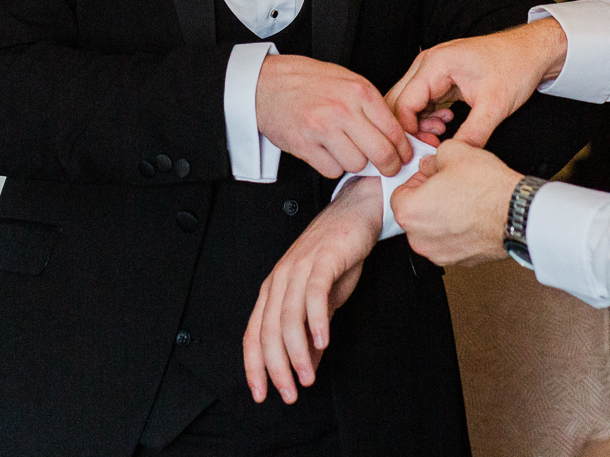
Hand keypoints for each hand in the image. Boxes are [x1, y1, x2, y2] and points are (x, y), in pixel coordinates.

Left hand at [244, 177, 381, 403]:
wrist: (355, 215)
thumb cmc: (335, 257)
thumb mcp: (320, 301)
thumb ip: (310, 332)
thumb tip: (305, 365)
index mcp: (273, 290)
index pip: (254, 333)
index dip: (255, 366)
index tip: (262, 394)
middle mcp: (280, 279)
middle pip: (269, 330)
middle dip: (276, 367)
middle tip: (290, 392)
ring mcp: (299, 268)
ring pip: (288, 316)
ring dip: (296, 352)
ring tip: (306, 376)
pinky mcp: (322, 260)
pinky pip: (314, 294)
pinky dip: (317, 321)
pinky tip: (323, 341)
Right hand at [258, 54, 414, 177]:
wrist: (267, 84)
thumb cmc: (307, 80)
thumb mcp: (347, 80)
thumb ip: (371, 105)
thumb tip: (396, 133)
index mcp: (359, 91)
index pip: (394, 130)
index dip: (404, 149)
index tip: (405, 156)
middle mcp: (343, 110)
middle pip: (381, 153)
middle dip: (389, 166)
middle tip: (389, 168)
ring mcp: (323, 129)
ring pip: (357, 165)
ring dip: (356, 163)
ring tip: (349, 151)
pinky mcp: (305, 146)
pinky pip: (332, 170)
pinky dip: (333, 166)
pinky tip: (329, 153)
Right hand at [386, 17, 567, 147]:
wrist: (530, 52)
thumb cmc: (514, 67)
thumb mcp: (495, 106)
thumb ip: (473, 133)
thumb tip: (454, 156)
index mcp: (435, 64)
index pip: (403, 103)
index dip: (408, 131)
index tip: (423, 151)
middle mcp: (427, 63)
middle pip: (398, 101)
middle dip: (409, 128)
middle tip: (429, 147)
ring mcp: (431, 69)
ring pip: (408, 102)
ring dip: (418, 124)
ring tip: (441, 135)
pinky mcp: (439, 78)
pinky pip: (421, 101)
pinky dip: (428, 117)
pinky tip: (447, 125)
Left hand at [391, 140, 522, 266]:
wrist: (518, 214)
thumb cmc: (487, 188)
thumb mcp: (453, 151)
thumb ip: (432, 158)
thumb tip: (430, 164)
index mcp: (410, 212)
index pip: (399, 192)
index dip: (417, 179)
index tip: (431, 175)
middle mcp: (419, 239)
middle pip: (414, 213)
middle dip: (428, 198)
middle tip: (449, 185)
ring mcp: (439, 254)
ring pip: (432, 229)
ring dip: (442, 215)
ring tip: (464, 199)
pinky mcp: (459, 261)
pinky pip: (449, 242)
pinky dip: (457, 230)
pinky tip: (472, 215)